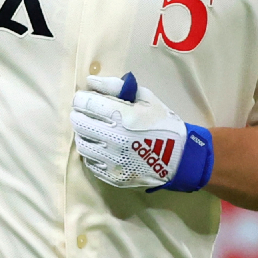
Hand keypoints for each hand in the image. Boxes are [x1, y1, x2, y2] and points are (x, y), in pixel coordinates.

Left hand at [71, 73, 213, 191]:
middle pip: (79, 122)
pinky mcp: (112, 176)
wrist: (178, 157)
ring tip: (93, 129)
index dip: (81, 98)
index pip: (86, 103)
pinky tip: (101, 146)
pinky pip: (89, 161)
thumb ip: (116, 86)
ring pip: (81, 143)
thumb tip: (90, 81)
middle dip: (79, 113)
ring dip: (83, 133)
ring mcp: (112, 160)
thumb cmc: (162, 122)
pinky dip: (91, 151)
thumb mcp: (145, 97)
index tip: (84, 97)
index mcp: (123, 116)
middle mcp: (114, 138)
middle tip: (86, 112)